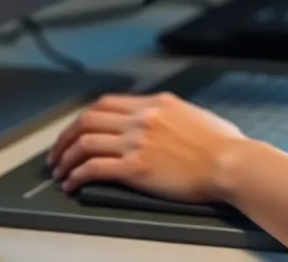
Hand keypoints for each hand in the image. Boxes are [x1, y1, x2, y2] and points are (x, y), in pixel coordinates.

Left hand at [48, 92, 243, 199]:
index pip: (108, 103)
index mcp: (157, 102)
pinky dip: (76, 176)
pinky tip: (72, 185)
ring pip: (85, 142)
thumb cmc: (222, 145)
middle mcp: (143, 117)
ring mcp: (138, 141)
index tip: (76, 131)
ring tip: (60, 172)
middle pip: (89, 118)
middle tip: (58, 153)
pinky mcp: (135, 167)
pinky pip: (94, 168)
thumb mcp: (195, 116)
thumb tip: (166, 123)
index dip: (85, 118)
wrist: (229, 162)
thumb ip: (173, 116)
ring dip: (66, 158)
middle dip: (66, 137)